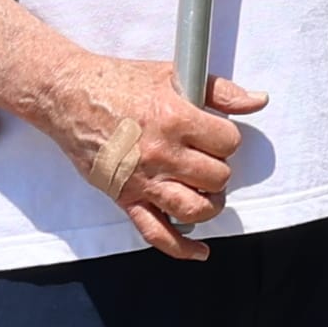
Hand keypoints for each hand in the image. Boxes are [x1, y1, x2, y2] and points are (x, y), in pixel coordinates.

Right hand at [40, 53, 264, 260]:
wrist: (69, 97)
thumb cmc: (117, 83)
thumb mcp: (172, 75)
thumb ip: (220, 91)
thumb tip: (258, 101)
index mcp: (175, 119)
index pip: (228, 142)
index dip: (227, 140)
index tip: (218, 137)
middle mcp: (162, 153)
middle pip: (216, 177)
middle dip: (218, 170)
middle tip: (207, 160)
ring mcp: (143, 180)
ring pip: (195, 209)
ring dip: (209, 205)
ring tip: (207, 193)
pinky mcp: (125, 198)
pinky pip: (157, 233)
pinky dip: (182, 248)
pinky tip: (199, 250)